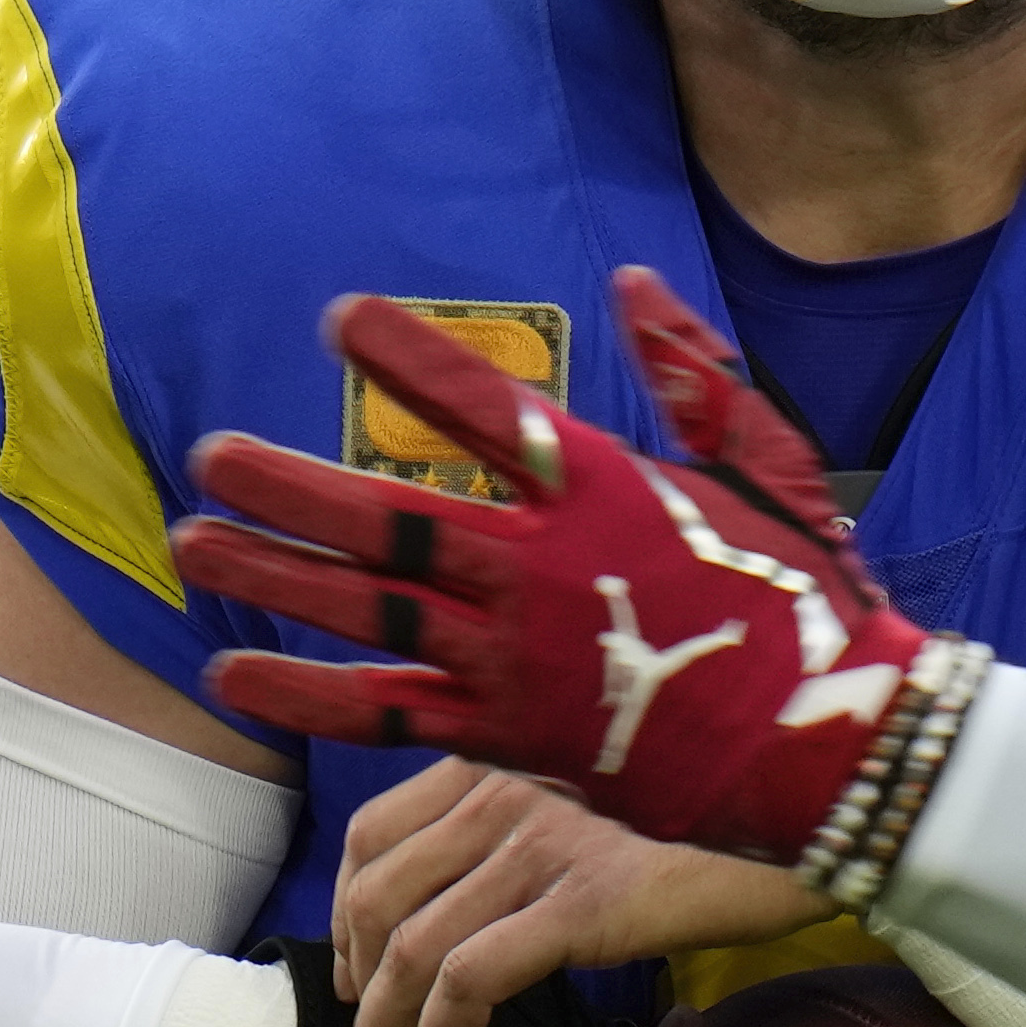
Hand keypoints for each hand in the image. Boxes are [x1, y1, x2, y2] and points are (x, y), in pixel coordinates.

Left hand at [176, 268, 935, 862]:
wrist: (828, 745)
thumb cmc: (802, 596)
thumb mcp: (768, 465)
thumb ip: (691, 374)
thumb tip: (633, 282)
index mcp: (603, 490)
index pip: (484, 407)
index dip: (405, 359)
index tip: (338, 319)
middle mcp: (540, 569)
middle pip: (390, 521)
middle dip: (291, 486)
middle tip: (212, 455)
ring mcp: (514, 659)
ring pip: (367, 611)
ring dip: (276, 576)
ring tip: (197, 542)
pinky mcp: (505, 737)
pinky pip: (384, 712)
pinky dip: (306, 693)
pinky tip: (234, 669)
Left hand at [335, 757, 824, 1026]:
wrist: (816, 818)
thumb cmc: (714, 822)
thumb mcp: (598, 804)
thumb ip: (524, 829)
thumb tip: (459, 911)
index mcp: (503, 754)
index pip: (373, 833)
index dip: (346, 917)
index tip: (358, 976)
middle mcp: (508, 784)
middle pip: (377, 898)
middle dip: (357, 992)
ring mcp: (543, 840)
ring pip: (412, 950)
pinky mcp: (585, 899)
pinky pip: (470, 980)